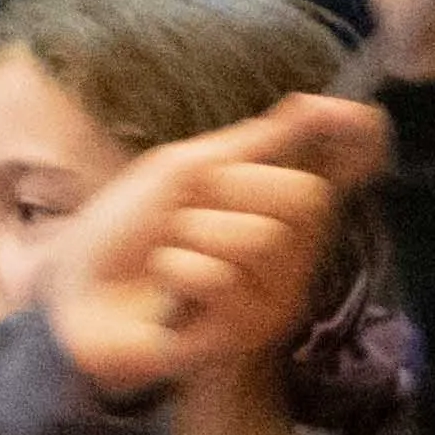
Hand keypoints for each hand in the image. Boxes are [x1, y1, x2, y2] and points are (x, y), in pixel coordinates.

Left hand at [37, 95, 380, 397]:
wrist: (75, 291)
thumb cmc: (126, 229)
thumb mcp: (185, 169)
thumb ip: (253, 142)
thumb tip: (314, 102)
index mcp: (277, 206)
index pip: (342, 170)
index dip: (359, 140)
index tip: (359, 114)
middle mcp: (289, 251)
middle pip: (304, 197)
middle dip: (230, 190)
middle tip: (188, 213)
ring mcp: (273, 296)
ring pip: (259, 238)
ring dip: (193, 235)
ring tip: (170, 256)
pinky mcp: (244, 333)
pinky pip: (223, 279)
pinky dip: (177, 270)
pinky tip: (166, 289)